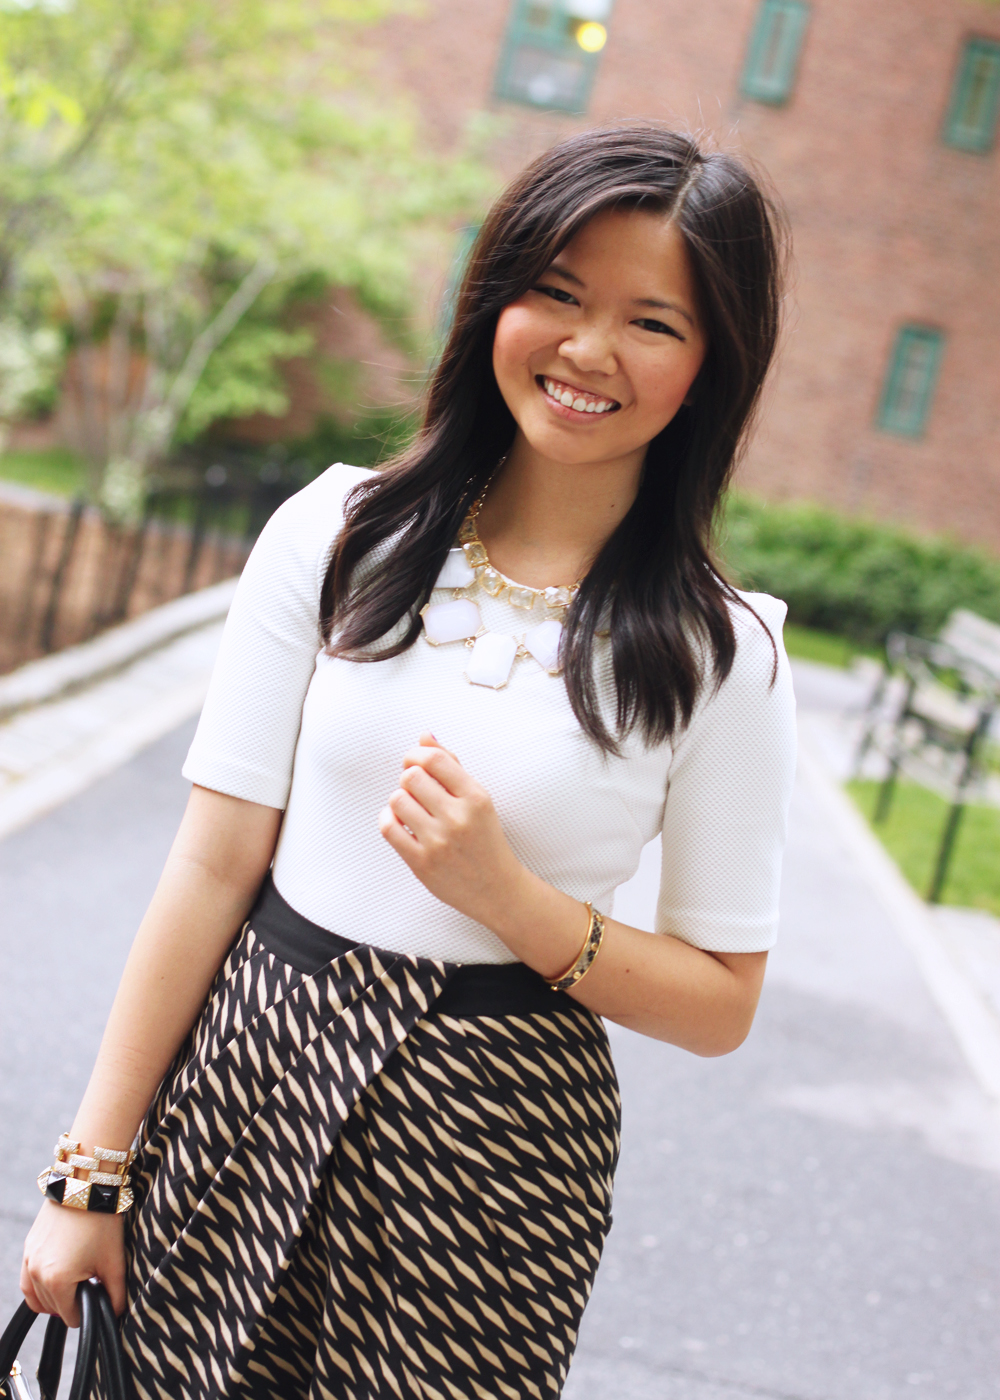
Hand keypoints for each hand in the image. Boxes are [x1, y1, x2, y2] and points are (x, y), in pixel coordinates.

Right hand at [21, 1200, 125, 1325]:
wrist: (87, 1185)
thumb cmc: (102, 1222)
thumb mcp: (114, 1262)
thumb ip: (115, 1295)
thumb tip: (114, 1314)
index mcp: (57, 1281)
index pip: (70, 1317)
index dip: (88, 1311)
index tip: (98, 1296)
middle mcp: (36, 1273)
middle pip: (53, 1309)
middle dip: (72, 1302)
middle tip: (90, 1284)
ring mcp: (29, 1260)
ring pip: (36, 1298)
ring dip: (54, 1298)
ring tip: (75, 1284)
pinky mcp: (28, 1248)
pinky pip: (27, 1282)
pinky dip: (38, 1287)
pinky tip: (56, 1279)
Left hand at [379, 734, 524, 927]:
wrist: (497, 889)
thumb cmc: (485, 839)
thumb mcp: (478, 799)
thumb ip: (451, 766)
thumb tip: (425, 736)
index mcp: (476, 797)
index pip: (434, 759)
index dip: (416, 754)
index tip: (415, 762)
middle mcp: (458, 818)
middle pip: (411, 777)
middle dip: (409, 779)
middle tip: (416, 790)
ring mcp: (439, 842)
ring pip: (397, 800)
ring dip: (400, 800)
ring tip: (412, 809)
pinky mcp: (422, 863)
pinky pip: (388, 828)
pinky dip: (388, 820)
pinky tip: (400, 822)